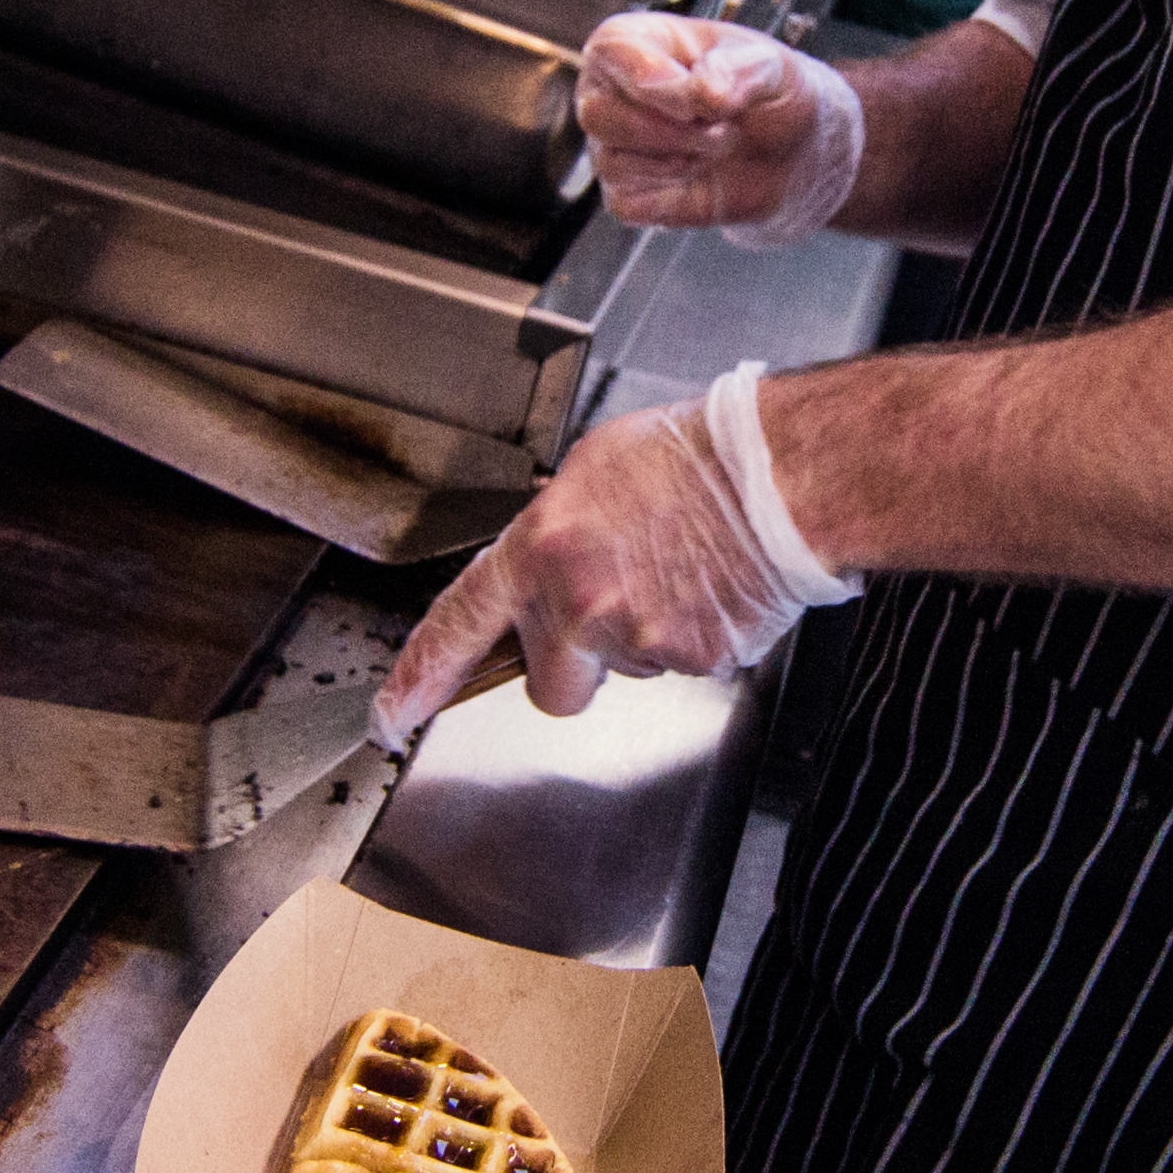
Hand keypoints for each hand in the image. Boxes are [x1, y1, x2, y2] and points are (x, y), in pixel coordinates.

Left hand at [375, 365, 854, 747]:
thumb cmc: (696, 458)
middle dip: (572, 666)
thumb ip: (552, 525)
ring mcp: (638, 640)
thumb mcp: (593, 469)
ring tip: (678, 576)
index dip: (418, 678)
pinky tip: (710, 591)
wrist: (781, 474)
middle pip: (551, 687)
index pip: (458, 624)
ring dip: (642, 641)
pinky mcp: (694, 661)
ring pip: (623, 674)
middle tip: (613, 610)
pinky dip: (695, 639)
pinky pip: (681, 669)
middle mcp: (580, 602)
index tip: (391, 714)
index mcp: (542, 549)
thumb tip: (541, 551)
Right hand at [581, 13, 864, 241]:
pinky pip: (626, 203)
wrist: (789, 155)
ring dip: (679, 161)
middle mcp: (608, 90)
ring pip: (612, 162)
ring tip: (718, 145)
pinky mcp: (623, 193)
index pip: (612, 52)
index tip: (703, 102)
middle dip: (672, 129)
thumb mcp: (773, 67)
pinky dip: (671, 196)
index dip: (654, 80)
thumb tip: (704, 93)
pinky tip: (700, 176)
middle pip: (599, 114)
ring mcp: (610, 145)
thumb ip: (740, 70)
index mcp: (634, 41)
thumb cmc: (769, 95)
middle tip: (725, 127)